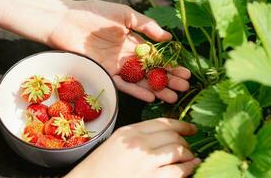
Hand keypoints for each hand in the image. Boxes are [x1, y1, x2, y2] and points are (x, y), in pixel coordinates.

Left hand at [0, 0, 189, 102]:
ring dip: (157, 89)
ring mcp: (116, 66)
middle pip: (151, 71)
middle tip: (184, 88)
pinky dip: (136, 91)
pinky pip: (123, 85)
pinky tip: (151, 97)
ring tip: (173, 97)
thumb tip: (168, 37)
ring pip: (140, 80)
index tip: (185, 72)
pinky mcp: (105, 73)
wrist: (66, 20)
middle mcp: (127, 56)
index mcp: (133, 41)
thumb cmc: (95, 13)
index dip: (171, 64)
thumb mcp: (125, 14)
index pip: (156, 56)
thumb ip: (146, 25)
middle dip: (168, 79)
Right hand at [66, 118, 200, 177]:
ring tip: (189, 157)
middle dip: (185, 140)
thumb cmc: (102, 165)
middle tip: (188, 145)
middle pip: (173, 135)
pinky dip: (188, 168)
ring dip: (188, 154)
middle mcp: (139, 143)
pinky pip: (178, 170)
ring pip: (178, 150)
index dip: (182, 125)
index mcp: (130, 131)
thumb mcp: (118, 141)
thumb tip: (165, 135)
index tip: (191, 128)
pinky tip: (191, 167)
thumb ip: (140, 135)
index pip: (163, 122)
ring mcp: (145, 161)